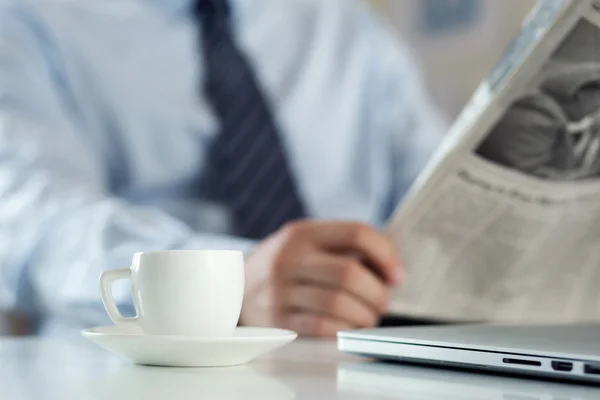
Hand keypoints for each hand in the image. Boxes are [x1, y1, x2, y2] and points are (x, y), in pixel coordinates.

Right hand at [239, 221, 401, 337]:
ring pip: (339, 303)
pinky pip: (323, 327)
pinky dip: (345, 329)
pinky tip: (349, 326)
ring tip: (368, 316)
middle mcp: (290, 257)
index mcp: (304, 233)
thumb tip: (392, 271)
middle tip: (383, 302)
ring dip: (365, 315)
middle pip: (350, 272)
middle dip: (378, 293)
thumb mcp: (307, 243)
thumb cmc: (285, 266)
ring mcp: (280, 289)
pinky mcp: (277, 318)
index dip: (386, 254)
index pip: (357, 233)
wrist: (233, 288)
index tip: (396, 275)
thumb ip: (346, 248)